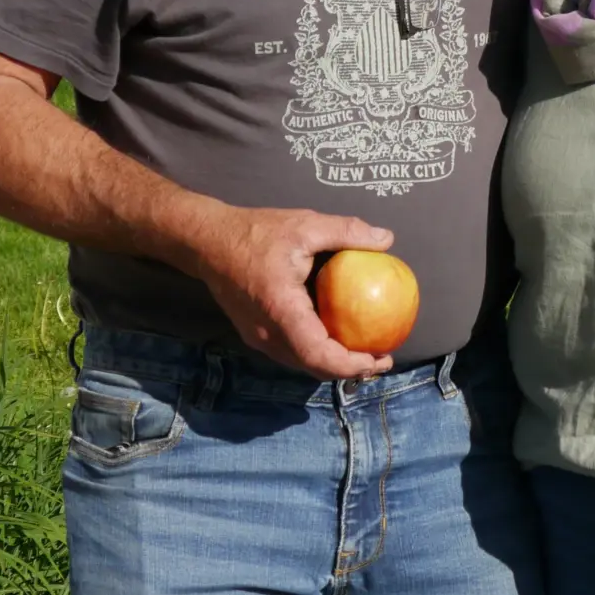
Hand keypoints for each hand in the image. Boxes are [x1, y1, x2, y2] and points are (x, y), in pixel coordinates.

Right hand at [186, 203, 398, 377]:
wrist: (208, 243)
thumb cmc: (256, 232)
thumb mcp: (306, 225)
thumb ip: (347, 231)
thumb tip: (386, 239)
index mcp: (280, 310)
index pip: (317, 354)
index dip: (350, 365)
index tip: (379, 358)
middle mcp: (266, 333)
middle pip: (312, 367)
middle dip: (350, 370)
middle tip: (382, 357)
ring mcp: (257, 337)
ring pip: (301, 363)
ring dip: (332, 364)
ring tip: (364, 351)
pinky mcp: (254, 334)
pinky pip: (291, 352)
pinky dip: (316, 353)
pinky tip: (336, 335)